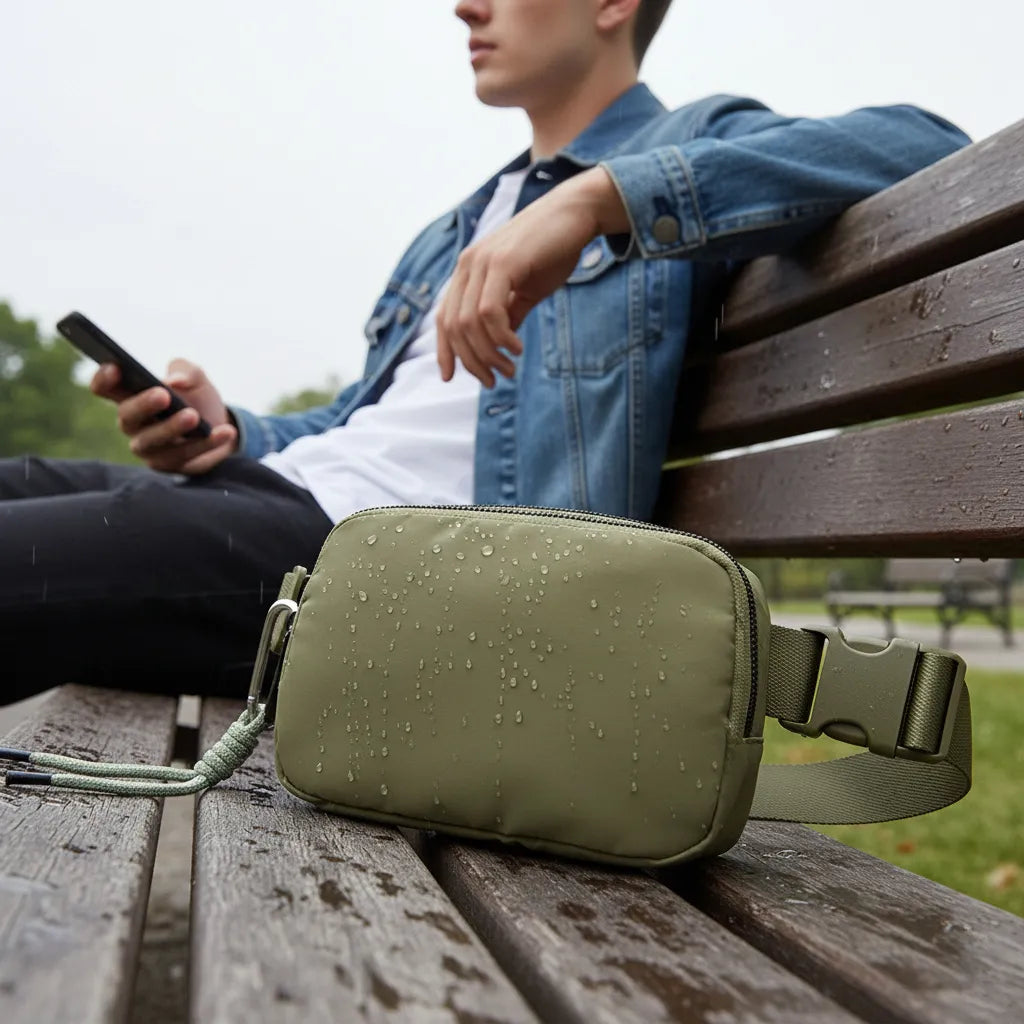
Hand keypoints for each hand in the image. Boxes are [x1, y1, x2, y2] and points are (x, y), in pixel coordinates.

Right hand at [90, 358, 237, 473]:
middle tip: (163, 395)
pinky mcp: (169, 465)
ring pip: (152, 441)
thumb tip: (175, 381)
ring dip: (173, 428)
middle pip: (127, 416)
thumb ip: (185, 371)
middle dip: (143, 405)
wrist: (221, 424)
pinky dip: (206, 443)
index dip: (104, 379)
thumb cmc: (196, 396)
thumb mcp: (195, 377)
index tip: (115, 367)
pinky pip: (185, 456)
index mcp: (130, 395)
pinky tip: (224, 432)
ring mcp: (148, 447)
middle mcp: (133, 424)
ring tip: (194, 416)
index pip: (105, 388)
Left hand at [436, 165, 629, 387]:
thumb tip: (498, 346)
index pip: (444, 318)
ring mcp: (483, 261)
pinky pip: (490, 312)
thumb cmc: (552, 250)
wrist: (576, 213)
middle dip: (472, 361)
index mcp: (468, 270)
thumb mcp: (525, 290)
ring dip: (488, 354)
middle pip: (454, 327)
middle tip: (494, 380)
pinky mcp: (502, 262)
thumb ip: (508, 314)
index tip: (450, 377)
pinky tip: (516, 348)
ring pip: (469, 323)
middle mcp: (468, 265)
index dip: (444, 351)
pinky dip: (501, 337)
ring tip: (509, 368)